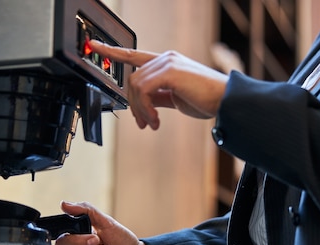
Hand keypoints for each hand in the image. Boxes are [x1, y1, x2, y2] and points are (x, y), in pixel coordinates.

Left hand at [89, 40, 228, 129]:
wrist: (225, 101)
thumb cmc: (207, 100)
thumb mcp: (176, 99)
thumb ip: (158, 97)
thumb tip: (144, 105)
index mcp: (167, 62)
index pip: (135, 55)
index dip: (113, 51)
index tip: (94, 46)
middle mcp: (165, 58)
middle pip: (132, 79)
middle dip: (134, 105)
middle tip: (144, 123)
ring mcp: (167, 63)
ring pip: (135, 85)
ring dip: (140, 110)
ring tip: (153, 123)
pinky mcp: (169, 71)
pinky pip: (144, 90)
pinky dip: (146, 109)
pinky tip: (156, 120)